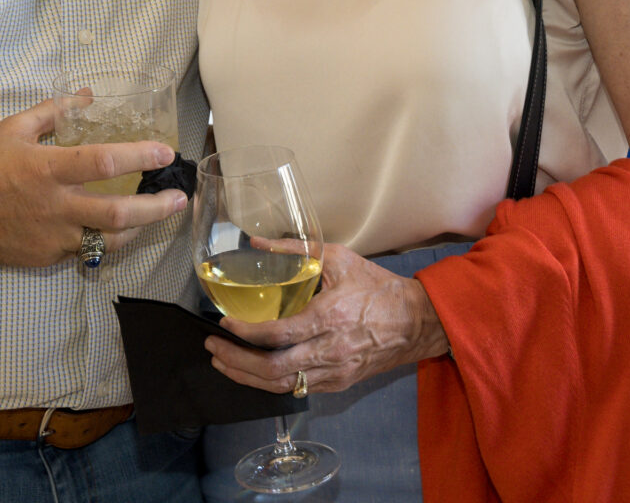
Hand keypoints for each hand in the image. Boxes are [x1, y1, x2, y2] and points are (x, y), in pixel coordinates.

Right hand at [0, 99, 187, 266]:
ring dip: (140, 229)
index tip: (164, 152)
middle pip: (117, 213)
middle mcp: (56, 206)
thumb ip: (54, 111)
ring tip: (159, 215)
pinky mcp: (49, 255)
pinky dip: (109, 240)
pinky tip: (123, 229)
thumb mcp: (15, 128)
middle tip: (180, 197)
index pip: (103, 163)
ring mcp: (53, 235)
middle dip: (156, 207)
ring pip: (109, 240)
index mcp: (48, 169)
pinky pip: (87, 250)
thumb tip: (88, 95)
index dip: (138, 157)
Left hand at [204, 243, 449, 393]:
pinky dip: (269, 382)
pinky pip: (297, 389)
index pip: (278, 335)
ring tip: (223, 362)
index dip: (246, 333)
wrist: (416, 321)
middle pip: (273, 368)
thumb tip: (257, 242)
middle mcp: (330, 351)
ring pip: (281, 385)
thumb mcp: (338, 259)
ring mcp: (334, 372)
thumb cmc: (378, 288)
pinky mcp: (338, 383)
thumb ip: (295, 251)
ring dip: (247, 377)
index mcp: (329, 318)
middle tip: (213, 347)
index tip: (225, 323)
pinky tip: (252, 371)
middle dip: (236, 361)